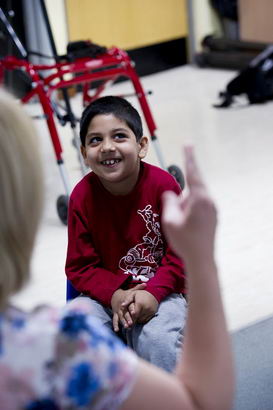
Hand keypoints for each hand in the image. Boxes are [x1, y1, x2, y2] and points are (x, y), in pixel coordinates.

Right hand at [111, 283, 145, 331]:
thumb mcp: (131, 291)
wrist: (115, 296)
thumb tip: (146, 284)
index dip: (131, 309)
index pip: (129, 305)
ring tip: (126, 327)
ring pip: (120, 317)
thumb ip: (138, 288)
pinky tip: (117, 330)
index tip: (134, 313)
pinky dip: (115, 325)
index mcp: (126, 302)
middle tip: (131, 323)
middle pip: (124, 313)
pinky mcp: (115, 314)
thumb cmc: (126, 294)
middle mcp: (121, 307)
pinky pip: (114, 320)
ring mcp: (118, 311)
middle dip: (127, 318)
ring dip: (123, 322)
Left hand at [122, 290, 158, 323]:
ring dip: (137, 320)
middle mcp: (146, 308)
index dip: (130, 317)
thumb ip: (127, 300)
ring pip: (141, 320)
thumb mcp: (133, 294)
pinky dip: (142, 319)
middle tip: (128, 322)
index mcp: (140, 303)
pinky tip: (139, 317)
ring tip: (134, 318)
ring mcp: (151, 311)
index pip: (134, 314)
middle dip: (133, 320)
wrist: (153, 293)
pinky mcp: (153, 313)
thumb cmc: (141, 294)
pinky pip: (146, 319)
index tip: (127, 319)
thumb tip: (122, 305)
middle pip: (137, 318)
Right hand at [162, 146, 216, 260]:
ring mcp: (213, 209)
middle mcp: (209, 201)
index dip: (189, 158)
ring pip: (194, 199)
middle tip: (174, 214)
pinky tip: (186, 226)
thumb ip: (169, 202)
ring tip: (180, 224)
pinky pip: (198, 207)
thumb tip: (171, 193)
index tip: (188, 144)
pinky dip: (189, 211)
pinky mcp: (213, 216)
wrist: (201, 260)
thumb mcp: (170, 220)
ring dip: (184, 206)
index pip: (193, 173)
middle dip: (180, 197)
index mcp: (200, 199)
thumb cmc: (185, 241)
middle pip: (192, 189)